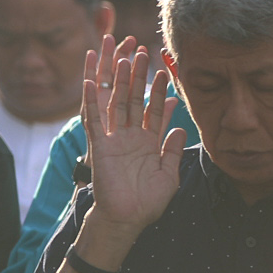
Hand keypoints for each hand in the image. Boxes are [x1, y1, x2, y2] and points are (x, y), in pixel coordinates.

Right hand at [83, 36, 181, 252]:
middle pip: (133, 99)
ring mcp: (114, 139)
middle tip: (142, 53)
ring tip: (121, 57)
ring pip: (115, 103)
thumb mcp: (169, 174)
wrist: (127, 219)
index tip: (164, 72)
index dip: (159, 91)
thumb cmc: (149, 202)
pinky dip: (92, 100)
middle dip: (138, 77)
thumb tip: (180, 127)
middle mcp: (130, 136)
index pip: (154, 110)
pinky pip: (94, 119)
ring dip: (118, 81)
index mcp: (147, 142)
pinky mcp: (100, 146)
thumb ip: (173, 150)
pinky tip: (92, 81)